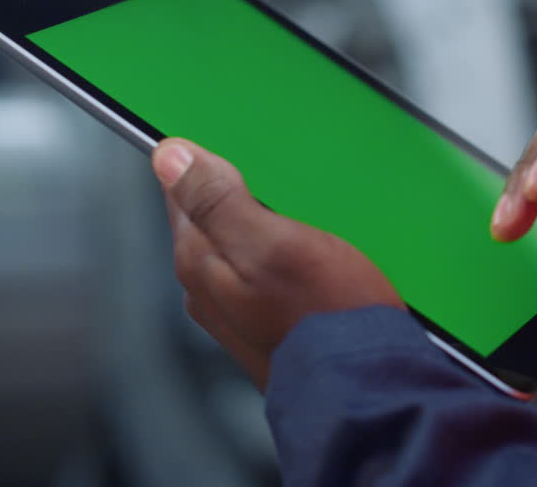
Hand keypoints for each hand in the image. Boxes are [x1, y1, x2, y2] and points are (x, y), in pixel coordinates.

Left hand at [152, 138, 404, 390]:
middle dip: (239, 193)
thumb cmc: (327, 319)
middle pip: (211, 217)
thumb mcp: (273, 243)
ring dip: (266, 223)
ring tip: (304, 217)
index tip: (237, 150)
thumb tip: (171, 159)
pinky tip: (314, 254)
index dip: (205, 162)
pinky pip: (265, 270)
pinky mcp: (267, 323)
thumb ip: (217, 200)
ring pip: (240, 243)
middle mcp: (208, 287)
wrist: (366, 387)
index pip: (179, 191)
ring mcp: (236, 309)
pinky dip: (283, 252)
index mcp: (200, 259)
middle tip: (280, 184)